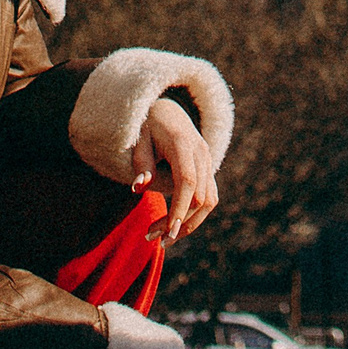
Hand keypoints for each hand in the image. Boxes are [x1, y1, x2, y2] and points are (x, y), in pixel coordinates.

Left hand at [129, 97, 218, 243]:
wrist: (170, 110)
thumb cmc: (148, 126)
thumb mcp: (138, 139)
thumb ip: (140, 163)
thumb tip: (138, 188)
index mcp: (183, 144)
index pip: (187, 182)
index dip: (180, 209)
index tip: (168, 232)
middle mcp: (201, 153)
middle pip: (200, 197)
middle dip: (180, 222)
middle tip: (151, 238)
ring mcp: (208, 162)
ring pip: (209, 200)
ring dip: (190, 223)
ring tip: (164, 238)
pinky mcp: (208, 171)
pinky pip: (208, 197)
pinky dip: (195, 215)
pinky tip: (175, 224)